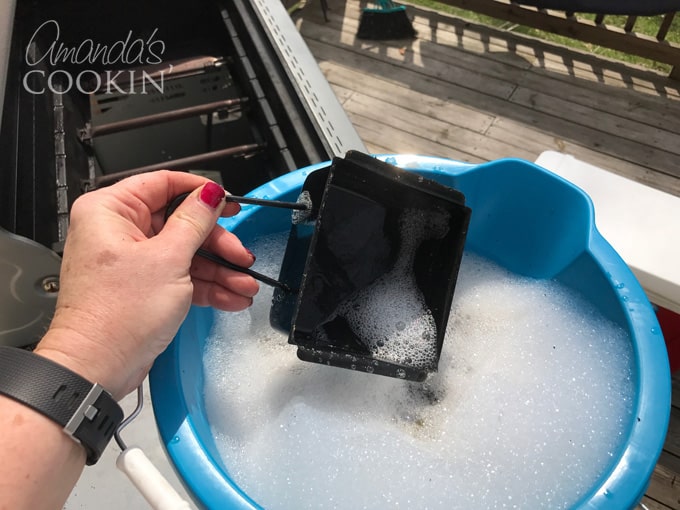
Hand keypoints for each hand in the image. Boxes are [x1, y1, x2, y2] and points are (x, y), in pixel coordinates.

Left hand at [35, 170, 258, 398]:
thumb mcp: (168, 259)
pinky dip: (206, 287)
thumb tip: (210, 194)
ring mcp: (131, 261)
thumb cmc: (114, 316)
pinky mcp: (142, 287)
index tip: (228, 203)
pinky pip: (180, 277)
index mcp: (111, 211)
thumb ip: (194, 222)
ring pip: (185, 253)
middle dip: (218, 244)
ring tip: (244, 285)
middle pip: (181, 223)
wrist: (98, 368)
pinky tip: (231, 297)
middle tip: (241, 256)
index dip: (200, 192)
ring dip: (219, 271)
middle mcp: (117, 231)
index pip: (163, 183)